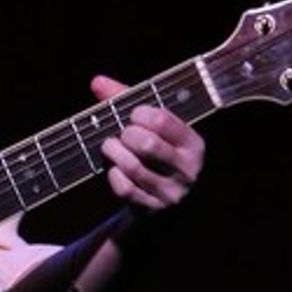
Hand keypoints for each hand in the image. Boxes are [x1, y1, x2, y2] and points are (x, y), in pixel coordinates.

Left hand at [90, 74, 204, 211]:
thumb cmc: (158, 151)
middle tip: (123, 134)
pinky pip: (125, 188)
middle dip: (126, 135)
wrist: (168, 197)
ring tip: (111, 147)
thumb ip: (127, 100)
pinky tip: (115, 169)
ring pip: (133, 167)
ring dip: (114, 152)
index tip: (134, 116)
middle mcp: (187, 169)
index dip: (139, 114)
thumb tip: (97, 82)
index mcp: (193, 144)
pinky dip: (113, 175)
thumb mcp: (153, 126)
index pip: (162, 120)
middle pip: (147, 144)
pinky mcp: (153, 208)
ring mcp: (171, 192)